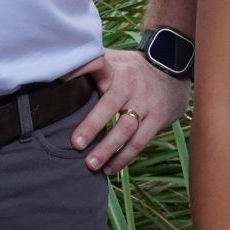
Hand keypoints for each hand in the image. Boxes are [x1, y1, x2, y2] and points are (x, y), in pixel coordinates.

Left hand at [68, 47, 189, 173]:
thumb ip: (90, 66)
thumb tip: (56, 73)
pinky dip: (124, 158)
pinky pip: (140, 142)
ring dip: (108, 149)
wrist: (172, 70)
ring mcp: (145, 103)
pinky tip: (110, 169)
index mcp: (114, 69)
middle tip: (76, 144)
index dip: (80, 69)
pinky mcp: (157, 119)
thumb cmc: (131, 69)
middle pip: (110, 106)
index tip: (61, 79)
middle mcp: (129, 85)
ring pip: (126, 129)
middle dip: (93, 126)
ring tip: (90, 165)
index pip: (95, 64)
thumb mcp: (113, 60)